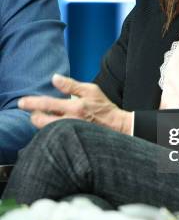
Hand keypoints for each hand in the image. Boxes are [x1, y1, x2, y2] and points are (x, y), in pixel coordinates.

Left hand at [18, 74, 132, 134]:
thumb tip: (54, 78)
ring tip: (42, 119)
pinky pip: (55, 137)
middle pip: (41, 122)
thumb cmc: (104, 108)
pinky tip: (53, 127)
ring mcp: (71, 133)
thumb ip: (71, 85)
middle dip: (34, 117)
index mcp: (74, 107)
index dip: (32, 103)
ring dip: (42, 124)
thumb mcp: (91, 90)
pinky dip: (50, 131)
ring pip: (46, 131)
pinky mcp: (72, 141)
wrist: (117, 127)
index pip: (47, 105)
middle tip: (33, 113)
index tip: (22, 102)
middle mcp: (70, 122)